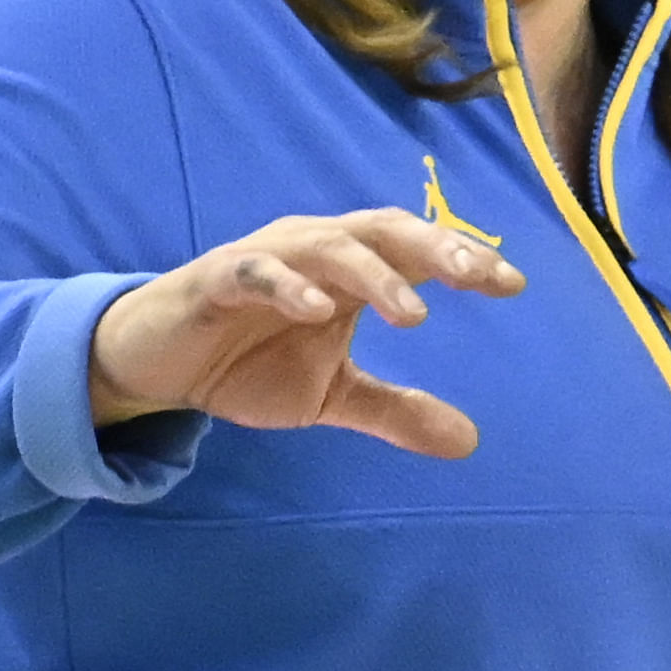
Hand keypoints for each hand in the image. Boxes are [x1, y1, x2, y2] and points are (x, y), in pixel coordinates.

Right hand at [89, 210, 524, 458]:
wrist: (158, 367)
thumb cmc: (247, 362)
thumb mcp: (330, 395)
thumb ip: (395, 410)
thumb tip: (470, 441)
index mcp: (348, 269)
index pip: (415, 251)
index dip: (464, 260)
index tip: (513, 284)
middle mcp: (313, 248)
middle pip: (383, 230)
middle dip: (433, 247)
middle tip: (477, 275)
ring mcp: (265, 259)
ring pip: (328, 245)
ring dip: (373, 273)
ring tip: (412, 312)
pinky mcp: (215, 280)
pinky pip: (255, 272)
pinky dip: (288, 285)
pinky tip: (318, 310)